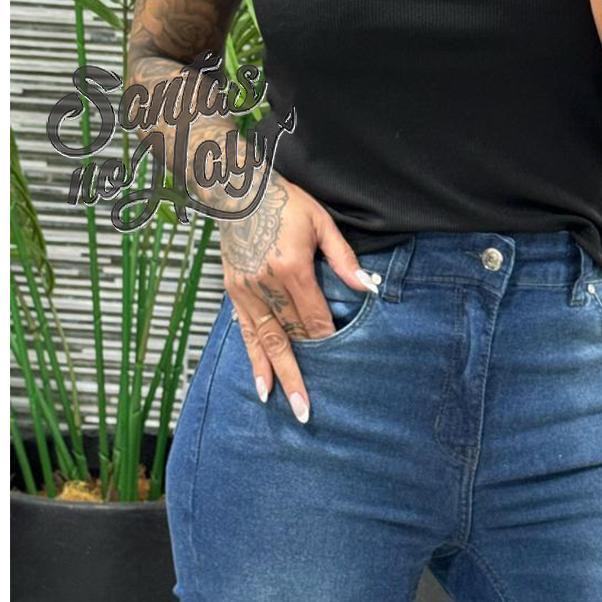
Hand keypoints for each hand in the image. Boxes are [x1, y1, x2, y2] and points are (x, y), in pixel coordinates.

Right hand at [217, 172, 379, 423]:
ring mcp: (247, 290)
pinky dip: (254, 359)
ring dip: (277, 375)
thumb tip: (367, 285)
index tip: (338, 364)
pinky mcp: (234, 291)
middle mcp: (267, 284)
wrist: (239, 192)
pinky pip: (246, 332)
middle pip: (290, 335)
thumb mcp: (321, 222)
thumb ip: (342, 257)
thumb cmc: (285, 202)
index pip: (313, 316)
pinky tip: (261, 383)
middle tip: (308, 409)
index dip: (326, 340)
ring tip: (287, 405)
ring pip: (266, 341)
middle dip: (301, 374)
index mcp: (292, 268)